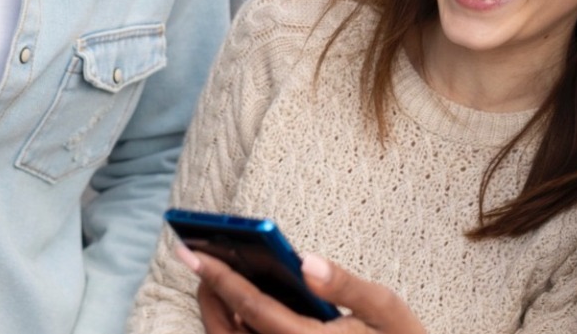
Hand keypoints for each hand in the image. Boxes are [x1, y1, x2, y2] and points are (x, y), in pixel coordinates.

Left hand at [180, 246, 424, 333]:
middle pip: (228, 332)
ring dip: (216, 313)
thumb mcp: (385, 309)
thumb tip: (304, 261)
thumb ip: (345, 285)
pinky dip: (235, 326)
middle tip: (198, 258)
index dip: (220, 277)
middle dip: (208, 294)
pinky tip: (241, 303)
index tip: (192, 251)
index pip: (253, 308)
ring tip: (214, 277)